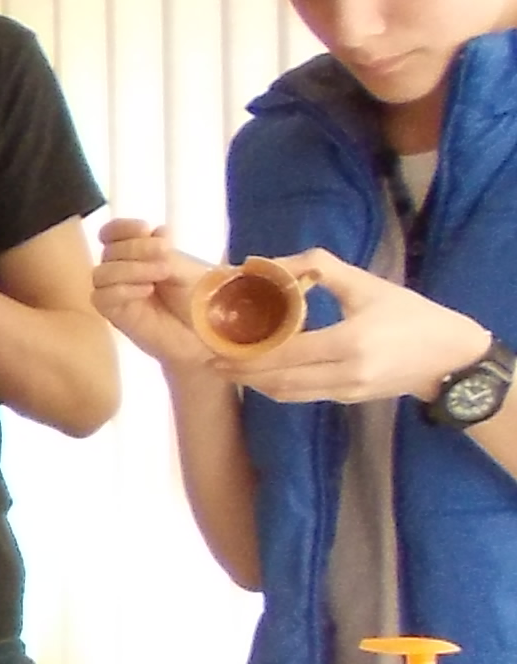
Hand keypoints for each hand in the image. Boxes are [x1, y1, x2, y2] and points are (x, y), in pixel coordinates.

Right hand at [91, 218, 220, 373]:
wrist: (206, 335)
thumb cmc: (199, 300)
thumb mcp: (186, 269)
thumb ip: (164, 253)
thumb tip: (155, 231)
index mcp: (138, 254)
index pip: (113, 233)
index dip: (122, 228)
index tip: (144, 228)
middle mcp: (123, 271)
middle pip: (108, 250)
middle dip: (136, 248)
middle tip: (165, 254)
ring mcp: (116, 294)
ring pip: (101, 273)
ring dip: (130, 269)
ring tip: (161, 274)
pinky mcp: (114, 315)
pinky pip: (101, 298)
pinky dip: (122, 290)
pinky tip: (146, 291)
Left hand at [223, 249, 495, 405]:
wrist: (451, 356)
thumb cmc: (409, 314)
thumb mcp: (366, 285)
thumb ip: (318, 269)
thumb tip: (265, 262)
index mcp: (351, 342)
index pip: (286, 353)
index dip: (248, 353)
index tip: (218, 345)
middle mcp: (347, 373)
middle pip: (279, 379)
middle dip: (242, 372)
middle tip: (211, 360)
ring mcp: (347, 391)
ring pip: (287, 393)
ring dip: (254, 382)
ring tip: (227, 368)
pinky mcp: (348, 400)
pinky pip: (302, 396)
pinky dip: (277, 386)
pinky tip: (260, 373)